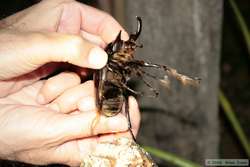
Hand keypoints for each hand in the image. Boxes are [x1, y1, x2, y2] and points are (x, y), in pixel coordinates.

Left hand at [0, 0, 127, 94]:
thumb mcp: (35, 44)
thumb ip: (71, 48)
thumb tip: (102, 58)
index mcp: (65, 12)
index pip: (102, 22)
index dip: (116, 38)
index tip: (126, 55)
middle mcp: (67, 29)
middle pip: (99, 42)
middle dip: (107, 58)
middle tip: (115, 74)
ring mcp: (64, 48)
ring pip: (91, 59)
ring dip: (97, 71)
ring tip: (104, 82)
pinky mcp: (60, 65)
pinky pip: (81, 70)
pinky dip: (86, 78)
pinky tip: (88, 86)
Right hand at [0, 72, 139, 165]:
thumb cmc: (16, 136)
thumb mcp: (54, 135)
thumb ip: (89, 128)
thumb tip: (123, 124)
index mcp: (83, 145)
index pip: (119, 135)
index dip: (127, 118)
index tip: (128, 103)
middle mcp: (81, 125)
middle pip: (105, 107)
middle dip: (90, 103)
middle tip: (72, 107)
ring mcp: (71, 106)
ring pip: (90, 91)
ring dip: (70, 94)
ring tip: (50, 103)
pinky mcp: (62, 91)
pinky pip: (73, 80)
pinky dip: (60, 84)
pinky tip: (43, 95)